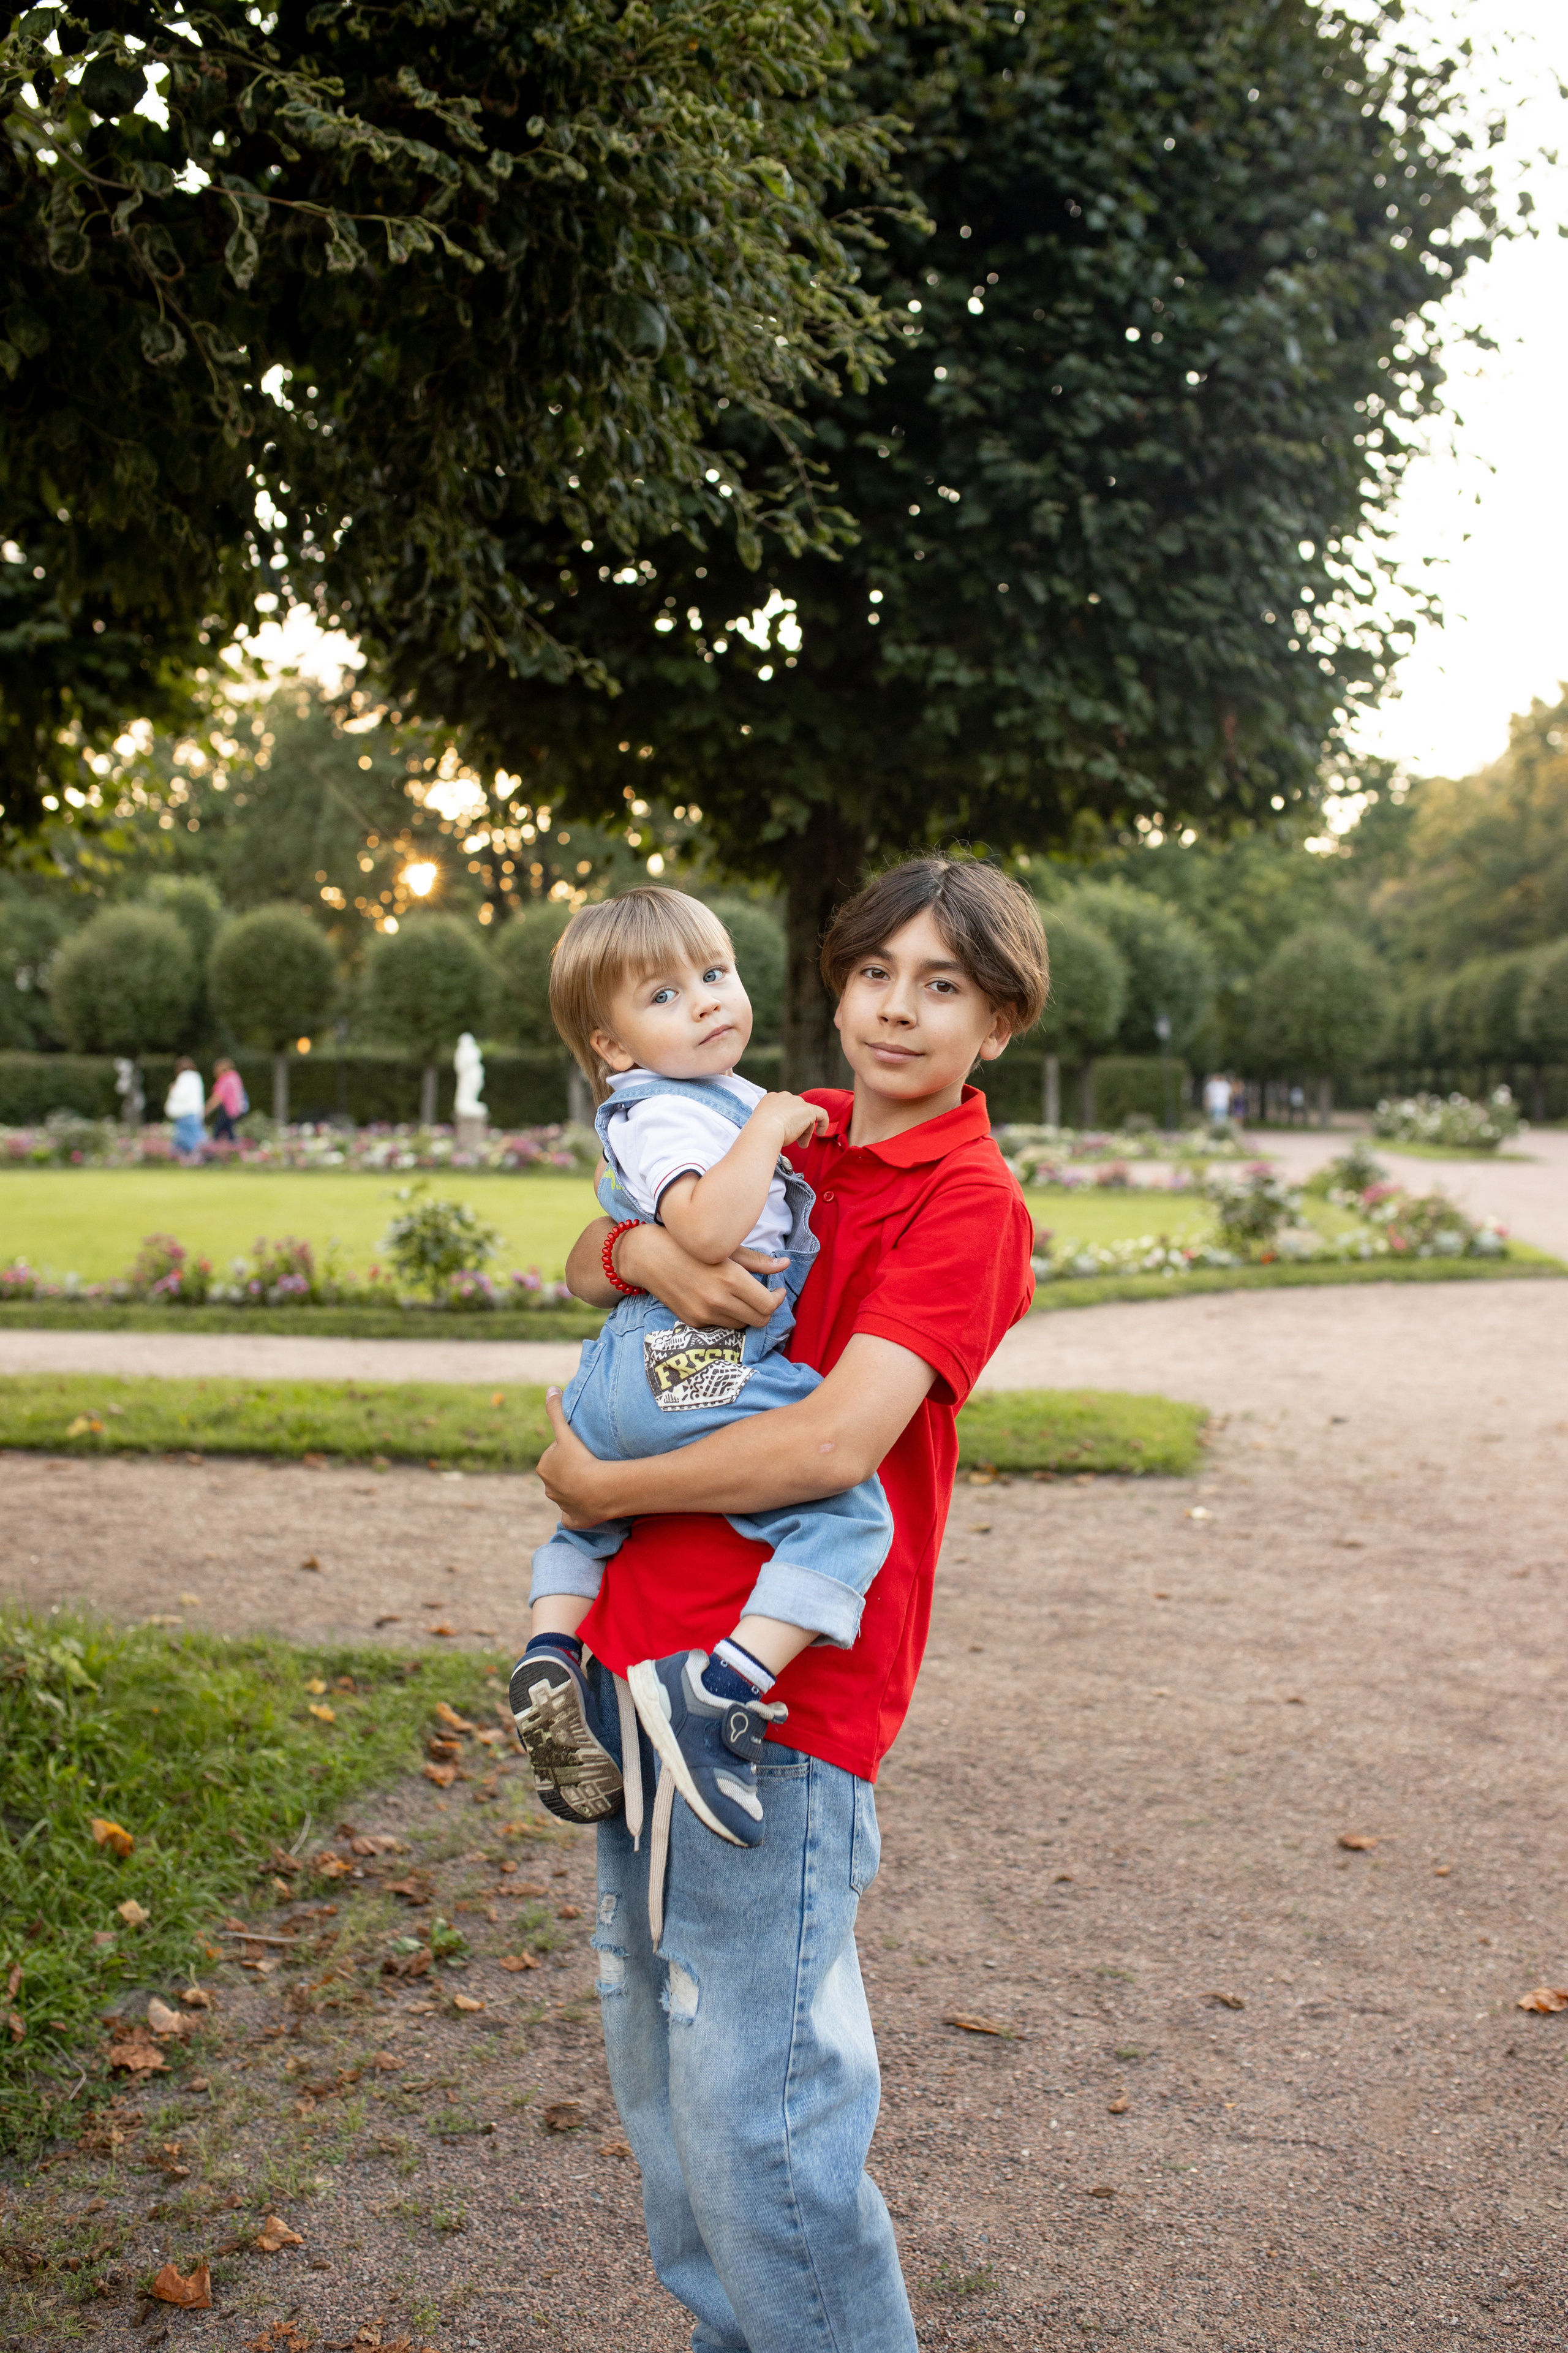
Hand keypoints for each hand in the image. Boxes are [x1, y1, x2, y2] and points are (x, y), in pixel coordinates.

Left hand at [535, 1389, 620, 1527]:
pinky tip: (586, 1509)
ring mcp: (561, 1505)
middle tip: (590, 1463)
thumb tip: (550, 1388)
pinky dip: (577, 1514)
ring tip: (594, 1481)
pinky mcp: (573, 1519)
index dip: (569, 1450)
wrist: (596, 1490)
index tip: (582, 1449)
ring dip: (576, 1489)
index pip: (555, 1454)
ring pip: (567, 1494)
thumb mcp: (565, 1431)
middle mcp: (549, 1487)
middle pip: (560, 1474)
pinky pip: (573, 1517)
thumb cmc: (580, 1459)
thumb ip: (556, 1410)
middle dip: (571, 1470)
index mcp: (544, 1467)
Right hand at [617, 1224, 786, 1328]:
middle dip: (766, 1310)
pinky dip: (727, 1316)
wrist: (646, 1256)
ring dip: (747, 1314)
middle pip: (758, 1321)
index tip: (775, 1289)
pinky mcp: (692, 1321)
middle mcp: (718, 1301)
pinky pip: (720, 1325)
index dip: (777, 1299)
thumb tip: (784, 1265)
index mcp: (730, 1279)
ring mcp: (704, 1314)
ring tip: (741, 1296)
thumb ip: (757, 1261)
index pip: (768, 1305)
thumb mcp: (725, 1247)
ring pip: (741, 1325)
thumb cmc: (687, 1244)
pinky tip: (720, 1299)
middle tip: (764, 1295)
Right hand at [752, 1090, 830, 1146]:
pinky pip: (821, 1114)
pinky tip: (821, 1132)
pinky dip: (823, 1123)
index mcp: (771, 1099)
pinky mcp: (808, 1110)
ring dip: (805, 1131)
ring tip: (801, 1144)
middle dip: (797, 1127)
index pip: (784, 1109)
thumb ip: (774, 1123)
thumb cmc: (761, 1133)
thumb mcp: (764, 1124)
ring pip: (806, 1116)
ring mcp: (796, 1101)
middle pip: (796, 1112)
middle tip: (795, 1141)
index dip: (788, 1121)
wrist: (764, 1130)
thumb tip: (784, 1131)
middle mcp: (784, 1097)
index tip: (786, 1133)